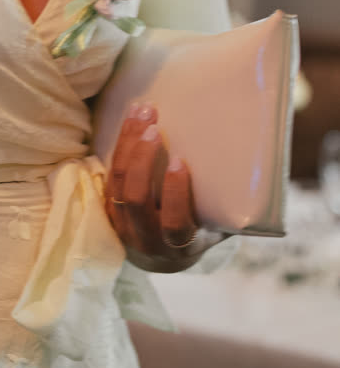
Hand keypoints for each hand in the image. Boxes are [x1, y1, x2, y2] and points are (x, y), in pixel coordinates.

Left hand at [105, 104, 216, 270]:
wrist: (161, 255)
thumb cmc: (199, 234)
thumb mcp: (216, 230)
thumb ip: (230, 211)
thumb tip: (260, 174)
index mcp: (177, 247)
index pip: (172, 222)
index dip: (174, 193)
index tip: (180, 162)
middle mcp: (144, 238)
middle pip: (136, 197)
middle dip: (143, 160)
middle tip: (155, 128)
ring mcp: (121, 222)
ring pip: (118, 180)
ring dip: (129, 143)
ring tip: (143, 112)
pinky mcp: (107, 204)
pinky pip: (109, 171)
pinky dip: (120, 143)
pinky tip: (131, 118)